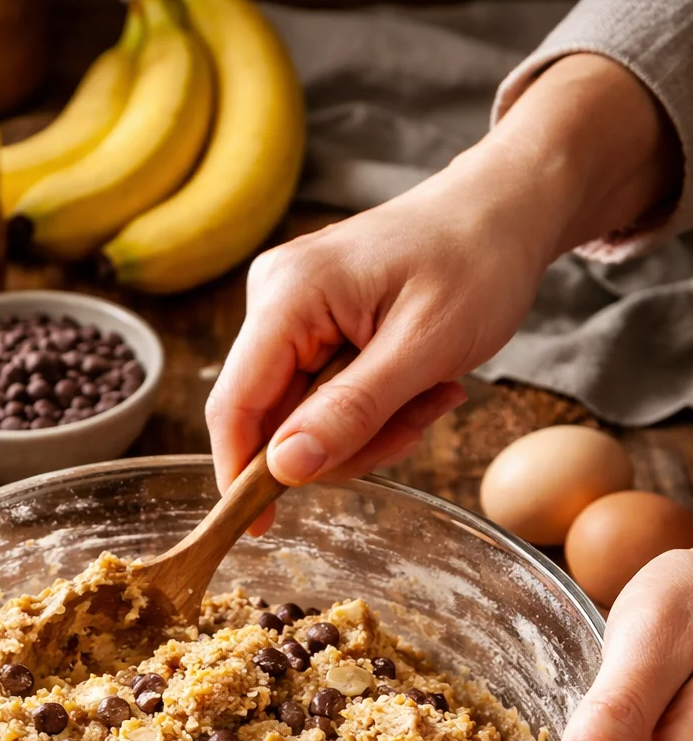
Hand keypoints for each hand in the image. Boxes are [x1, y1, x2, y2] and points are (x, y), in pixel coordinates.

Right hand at [207, 54, 679, 531]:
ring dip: (370, 427)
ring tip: (430, 392)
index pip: (235, 405)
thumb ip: (350, 412)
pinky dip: (373, 408)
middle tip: (418, 421)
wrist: (505, 209)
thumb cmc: (476, 261)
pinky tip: (419, 383)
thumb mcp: (423, 348)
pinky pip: (324, 397)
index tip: (261, 530)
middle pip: (272, 420)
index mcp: (288, 295)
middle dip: (345, 443)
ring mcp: (290, 311)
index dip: (241, 475)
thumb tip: (284, 469)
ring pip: (304, 417)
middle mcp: (273, 299)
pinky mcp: (311, 325)